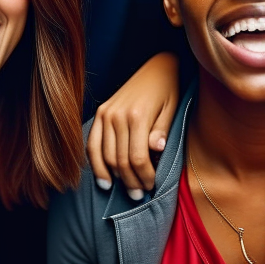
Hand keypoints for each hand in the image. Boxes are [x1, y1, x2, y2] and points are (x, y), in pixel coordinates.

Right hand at [87, 52, 179, 197]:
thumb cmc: (169, 91)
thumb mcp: (173, 109)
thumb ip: (162, 130)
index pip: (138, 157)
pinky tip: (104, 179)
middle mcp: (118, 115)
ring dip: (114, 177)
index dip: (144, 176)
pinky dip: (96, 164)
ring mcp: (106, 113)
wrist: (157, 68)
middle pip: (120, 160)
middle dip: (130, 181)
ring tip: (125, 190)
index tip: (151, 186)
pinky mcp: (100, 112)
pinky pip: (91, 144)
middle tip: (139, 195)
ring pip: (105, 155)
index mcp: (138, 116)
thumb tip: (156, 150)